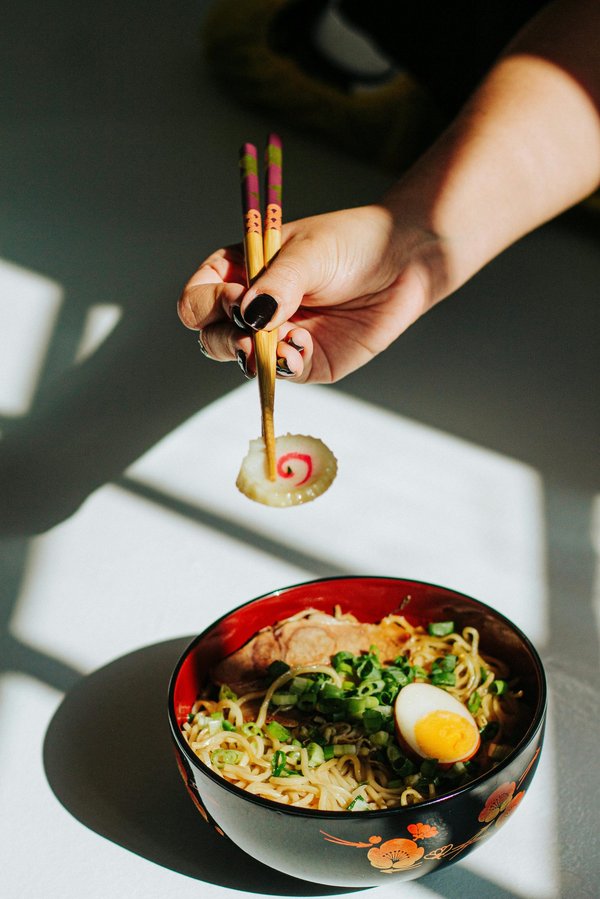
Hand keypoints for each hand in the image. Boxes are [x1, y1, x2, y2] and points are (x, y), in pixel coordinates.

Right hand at [178, 204, 437, 382]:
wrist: (406, 263)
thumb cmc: (353, 244)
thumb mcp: (309, 254)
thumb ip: (277, 286)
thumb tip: (248, 318)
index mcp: (239, 272)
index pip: (198, 299)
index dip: (209, 304)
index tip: (238, 298)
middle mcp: (253, 308)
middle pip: (211, 336)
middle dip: (227, 338)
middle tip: (254, 331)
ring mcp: (277, 337)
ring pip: (242, 360)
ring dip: (254, 356)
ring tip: (285, 342)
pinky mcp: (306, 360)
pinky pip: (281, 373)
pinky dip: (285, 365)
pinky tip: (303, 348)